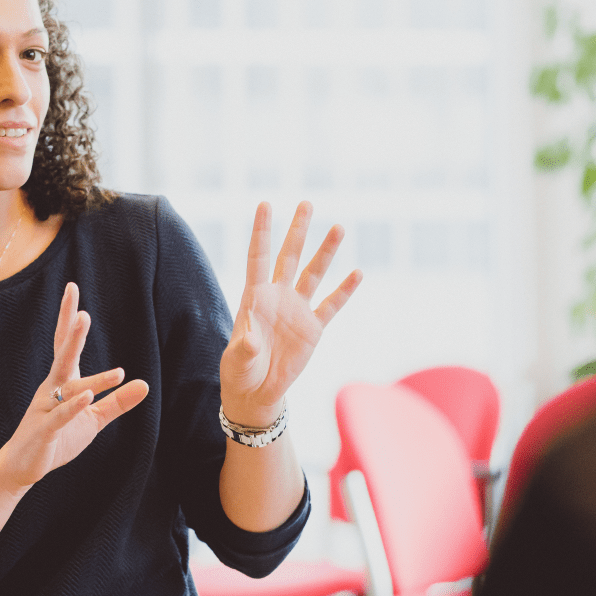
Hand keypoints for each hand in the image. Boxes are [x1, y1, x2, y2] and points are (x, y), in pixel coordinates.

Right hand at [0, 282, 148, 490]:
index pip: (66, 345)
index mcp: (63, 382)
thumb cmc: (57, 438)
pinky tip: (86, 394)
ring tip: (99, 349)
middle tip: (82, 311)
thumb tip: (144, 384)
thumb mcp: (93, 419)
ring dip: (83, 366)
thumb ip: (116, 402)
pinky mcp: (45, 430)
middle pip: (63, 355)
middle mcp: (52, 389)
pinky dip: (73, 405)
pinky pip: (60, 415)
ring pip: (66, 384)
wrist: (22, 467)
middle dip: (72, 333)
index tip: (72, 288)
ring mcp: (46, 408)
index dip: (69, 318)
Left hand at [220, 201, 361, 427]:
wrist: (257, 392)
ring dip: (325, 252)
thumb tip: (250, 338)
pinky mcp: (313, 328)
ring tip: (338, 227)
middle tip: (306, 203)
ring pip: (313, 274)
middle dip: (297, 230)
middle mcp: (277, 297)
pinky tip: (357, 272)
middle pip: (288, 257)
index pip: (258, 257)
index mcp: (254, 298)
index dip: (262, 231)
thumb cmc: (240, 372)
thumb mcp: (238, 360)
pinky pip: (331, 305)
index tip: (265, 204)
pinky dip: (344, 290)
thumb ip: (245, 347)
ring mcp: (297, 310)